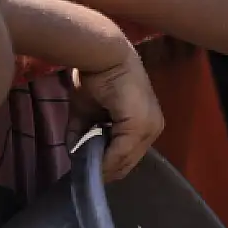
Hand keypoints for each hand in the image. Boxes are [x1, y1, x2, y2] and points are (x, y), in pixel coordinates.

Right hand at [71, 42, 163, 180]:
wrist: (102, 55)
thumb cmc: (96, 76)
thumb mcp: (88, 112)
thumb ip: (84, 133)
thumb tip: (74, 153)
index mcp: (146, 122)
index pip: (129, 155)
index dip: (109, 165)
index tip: (88, 171)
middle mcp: (153, 127)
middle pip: (128, 162)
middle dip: (105, 169)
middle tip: (83, 172)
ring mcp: (149, 126)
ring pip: (125, 160)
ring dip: (104, 166)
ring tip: (85, 167)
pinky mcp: (140, 125)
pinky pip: (120, 153)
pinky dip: (104, 160)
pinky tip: (89, 161)